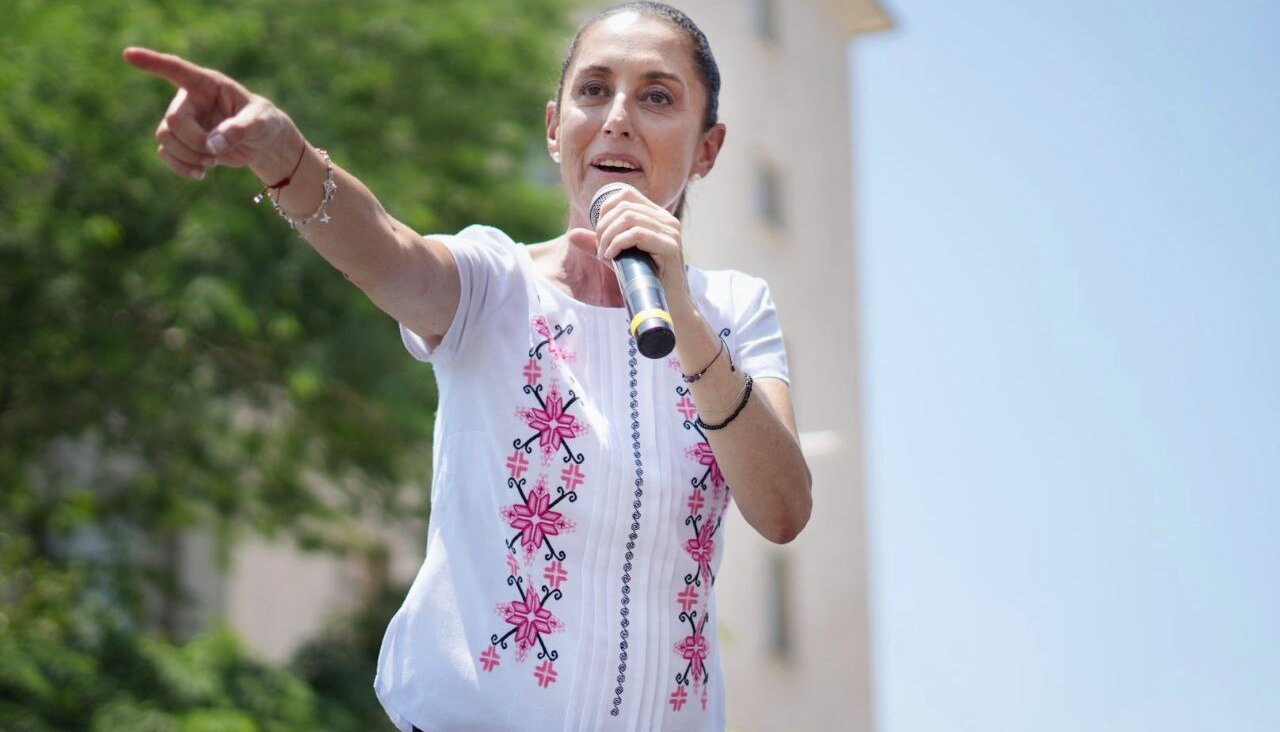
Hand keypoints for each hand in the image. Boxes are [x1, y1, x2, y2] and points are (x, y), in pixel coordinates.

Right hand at [123, 47, 297, 180]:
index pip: (177, 69)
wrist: (263, 142)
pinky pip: (165, 153)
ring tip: (212, 162)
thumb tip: (212, 145)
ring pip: (165, 137)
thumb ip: (239, 130)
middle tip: (216, 153)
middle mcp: (190, 100)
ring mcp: (184, 121)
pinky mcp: (182, 141)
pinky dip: (181, 167)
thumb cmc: (264, 123)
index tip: (128, 54)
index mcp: (208, 84)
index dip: (153, 63)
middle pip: (173, 121)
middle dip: (193, 142)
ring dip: (187, 156)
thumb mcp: (261, 124)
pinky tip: (200, 174)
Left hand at [567, 185, 689, 300]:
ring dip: (608, 236)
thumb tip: (572, 234)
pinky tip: (611, 257)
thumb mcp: (618, 258)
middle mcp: (667, 220)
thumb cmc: (645, 283)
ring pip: (628, 218)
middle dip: (603, 226)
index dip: (605, 209)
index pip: (626, 194)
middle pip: (624, 205)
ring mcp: (671, 232)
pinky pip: (637, 234)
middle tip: (600, 249)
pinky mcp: (671, 247)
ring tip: (604, 255)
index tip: (599, 233)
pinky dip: (617, 243)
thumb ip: (598, 244)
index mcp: (658, 217)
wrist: (670, 308)